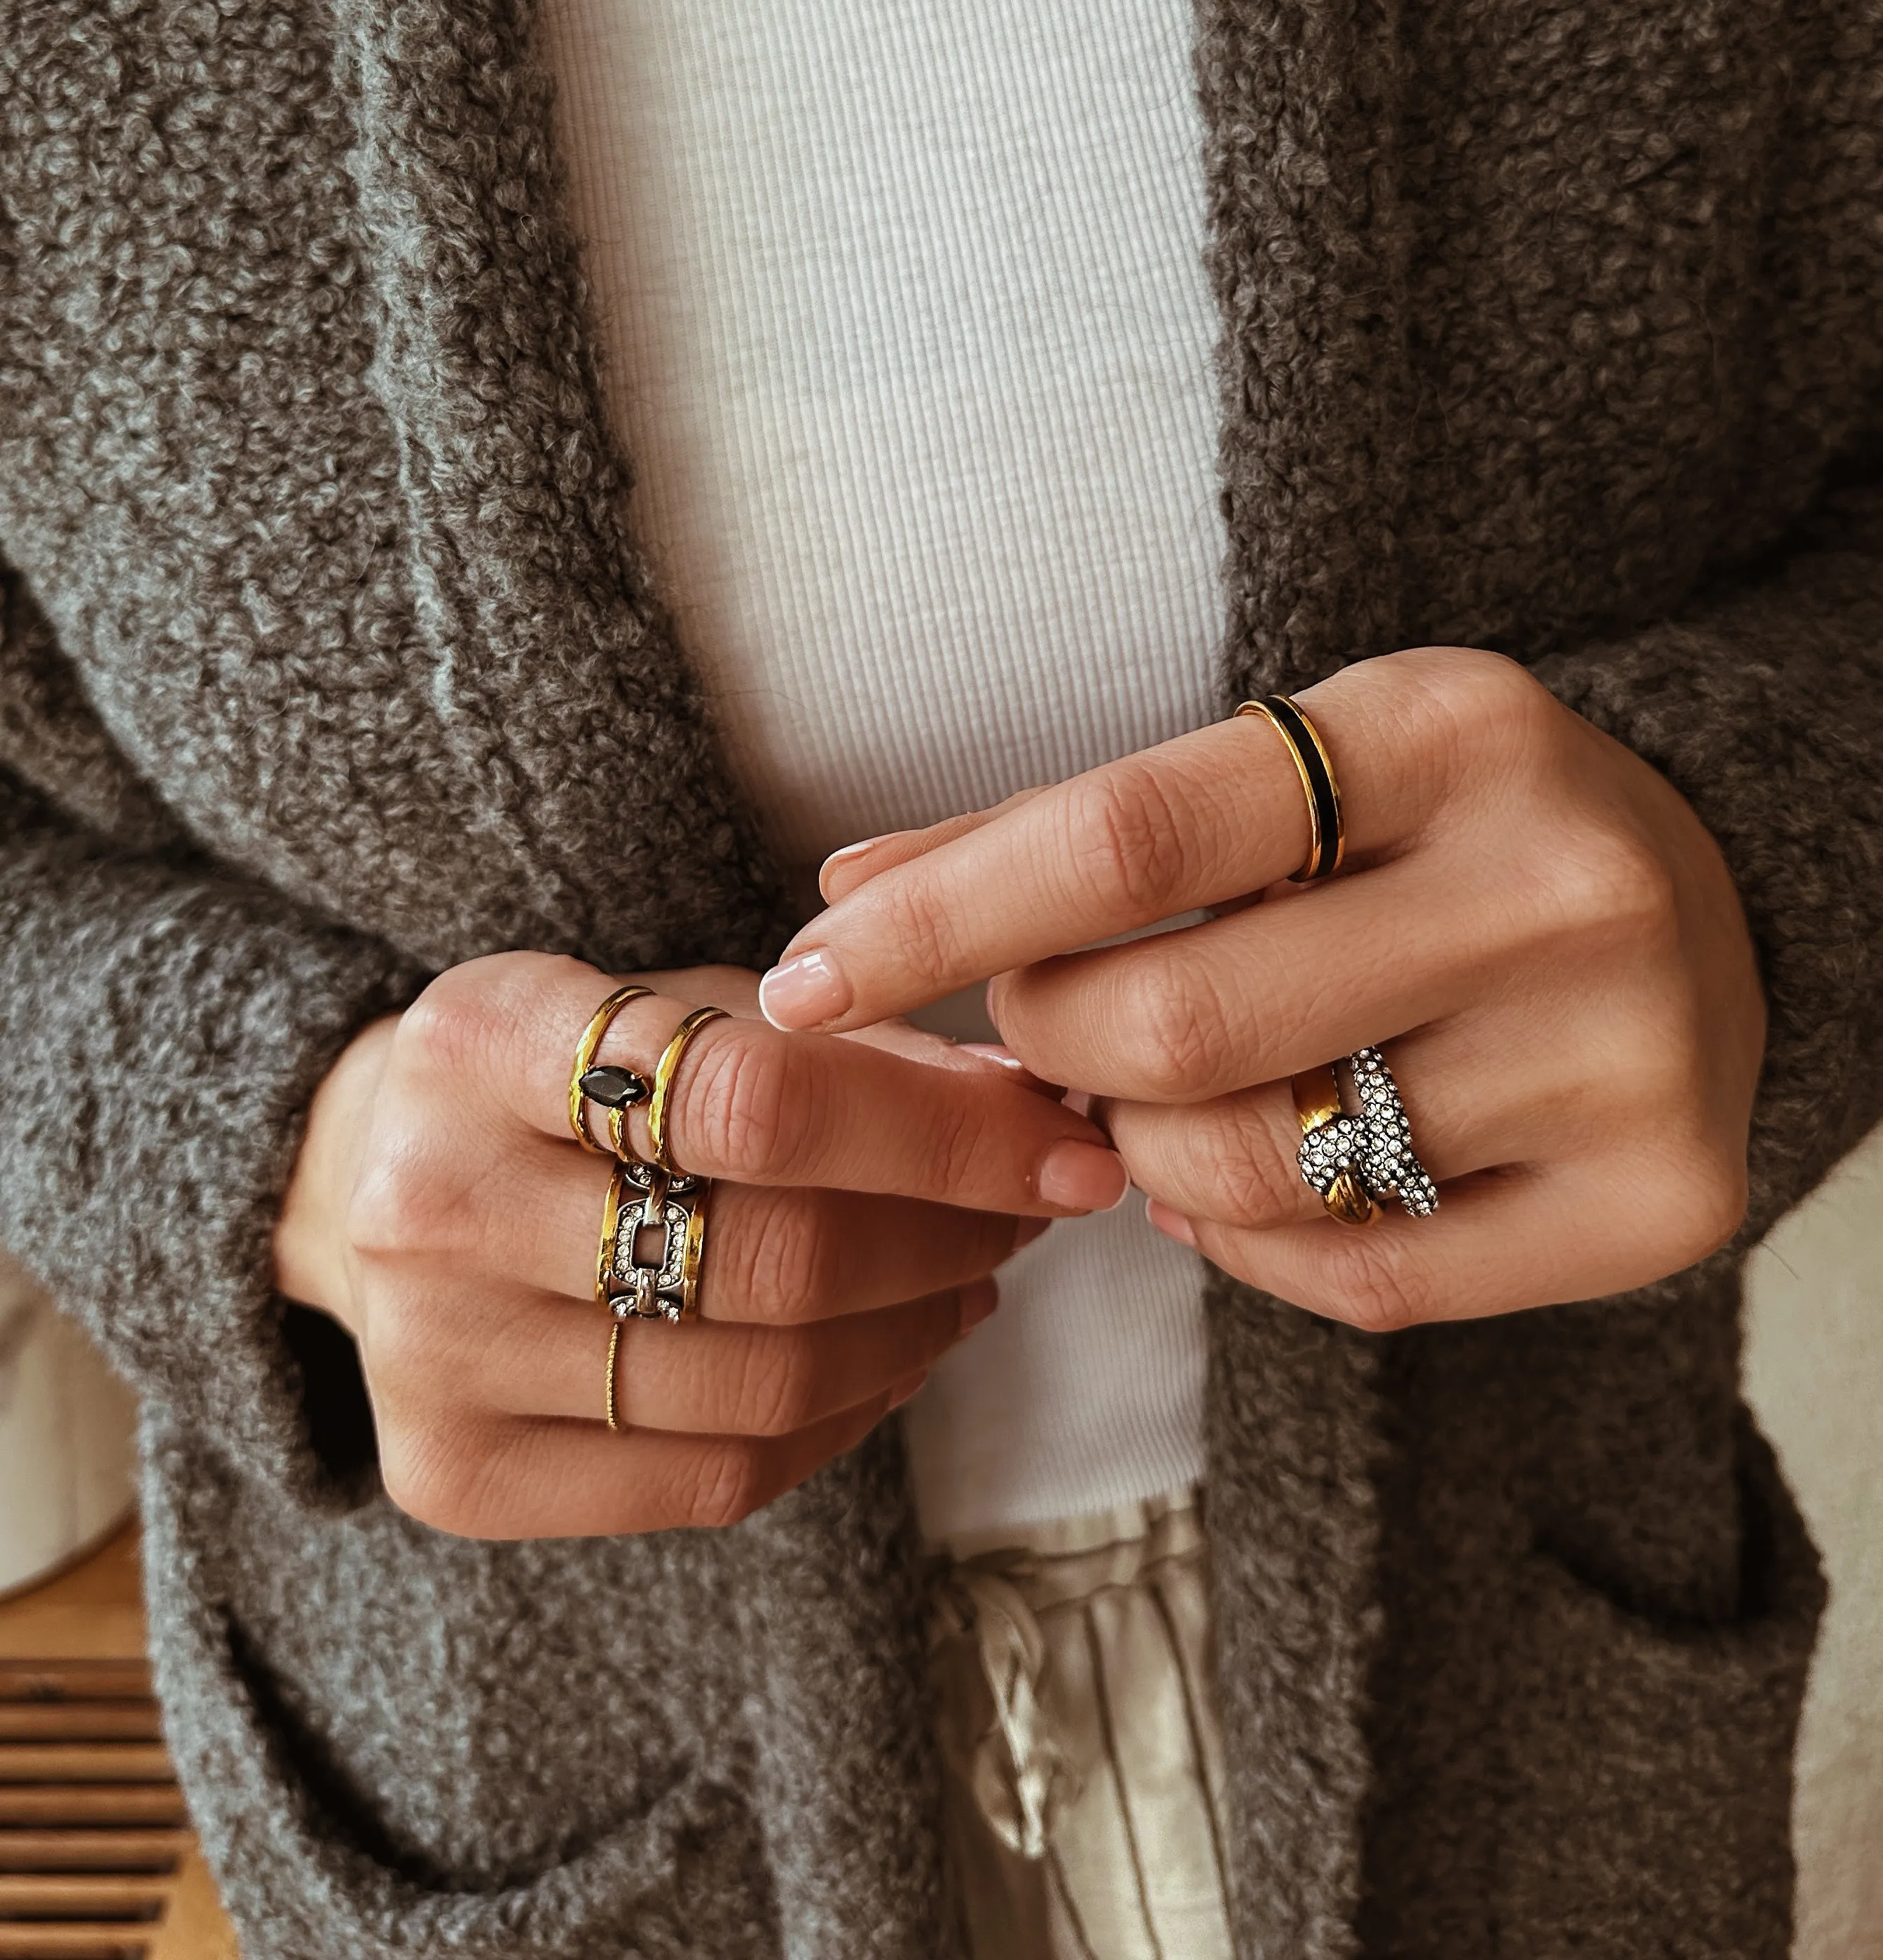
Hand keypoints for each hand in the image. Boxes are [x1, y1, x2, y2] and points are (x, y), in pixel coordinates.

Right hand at [273, 952, 1124, 1535]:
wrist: (367, 1176)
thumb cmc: (565, 1073)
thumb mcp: (672, 998)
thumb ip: (842, 1042)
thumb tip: (1031, 1110)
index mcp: (479, 1036)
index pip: (756, 1097)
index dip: (940, 1133)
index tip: (1065, 1147)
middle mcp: (429, 1200)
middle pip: (767, 1258)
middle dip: (947, 1238)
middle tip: (1029, 1214)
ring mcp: (431, 1354)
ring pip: (755, 1385)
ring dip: (913, 1333)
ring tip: (971, 1281)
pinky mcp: (451, 1474)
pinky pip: (710, 1482)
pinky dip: (840, 1423)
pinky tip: (890, 1357)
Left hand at [755, 650, 1767, 1328]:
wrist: (1717, 897)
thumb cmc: (1441, 824)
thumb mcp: (1290, 766)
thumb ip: (1067, 830)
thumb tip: (843, 894)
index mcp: (1445, 729)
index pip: (1129, 834)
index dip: (941, 917)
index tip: (799, 976)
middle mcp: (1553, 886)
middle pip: (1172, 1027)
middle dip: (1049, 1046)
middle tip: (1044, 1031)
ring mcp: (1620, 1054)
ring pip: (1251, 1174)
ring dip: (1142, 1155)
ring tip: (1166, 1097)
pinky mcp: (1659, 1201)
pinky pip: (1360, 1283)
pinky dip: (1251, 1247)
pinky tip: (1260, 1176)